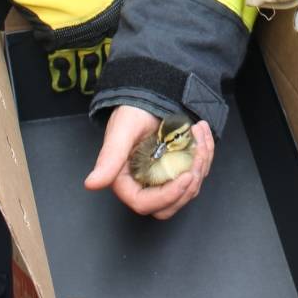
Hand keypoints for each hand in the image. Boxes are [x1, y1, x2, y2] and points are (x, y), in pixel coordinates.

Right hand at [84, 105, 214, 219]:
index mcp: (126, 181)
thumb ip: (109, 159)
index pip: (145, 203)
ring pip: (188, 189)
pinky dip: (205, 152)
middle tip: (198, 153)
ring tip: (199, 132)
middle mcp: (145, 183)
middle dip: (189, 184)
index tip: (187, 176)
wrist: (149, 93)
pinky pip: (198, 171)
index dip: (168, 196)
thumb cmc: (131, 111)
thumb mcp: (121, 131)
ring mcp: (164, 176)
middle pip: (170, 204)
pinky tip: (201, 130)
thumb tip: (91, 184)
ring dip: (201, 163)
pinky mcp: (179, 166)